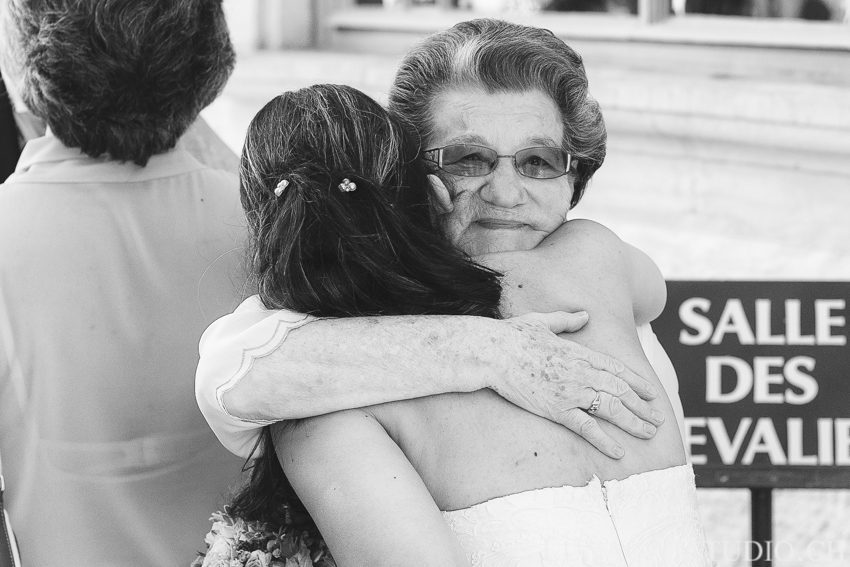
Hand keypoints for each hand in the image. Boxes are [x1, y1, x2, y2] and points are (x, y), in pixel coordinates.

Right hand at [489, 311, 664, 458]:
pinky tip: (618, 451)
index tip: (651, 393)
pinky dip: (604, 440)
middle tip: (657, 419)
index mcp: (578, 352)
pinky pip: (586, 427)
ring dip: (633, 422)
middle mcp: (580, 372)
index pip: (616, 369)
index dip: (637, 382)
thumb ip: (566, 320)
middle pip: (620, 391)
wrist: (493, 352)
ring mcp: (570, 391)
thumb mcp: (542, 321)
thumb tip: (583, 314)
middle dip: (642, 407)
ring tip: (648, 433)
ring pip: (611, 409)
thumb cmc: (512, 335)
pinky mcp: (556, 409)